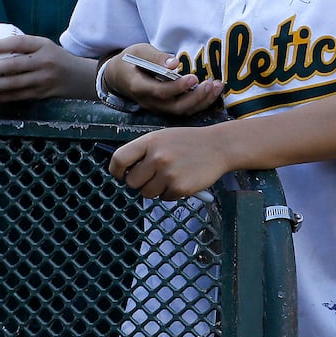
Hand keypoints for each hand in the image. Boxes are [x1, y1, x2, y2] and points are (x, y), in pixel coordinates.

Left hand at [0, 29, 82, 103]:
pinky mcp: (40, 93)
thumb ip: (24, 45)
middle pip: (14, 65)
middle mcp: (44, 62)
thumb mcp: (44, 45)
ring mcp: (43, 79)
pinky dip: (1, 96)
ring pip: (14, 83)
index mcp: (43, 46)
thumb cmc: (54, 57)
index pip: (20, 43)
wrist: (77, 77)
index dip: (1, 45)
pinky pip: (17, 96)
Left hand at [108, 126, 226, 199]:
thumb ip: (144, 152)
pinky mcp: (180, 187)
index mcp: (150, 141)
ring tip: (171, 175)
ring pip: (147, 193)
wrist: (219, 146)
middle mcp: (157, 157)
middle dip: (139, 182)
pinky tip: (183, 179)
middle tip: (153, 176)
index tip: (120, 174)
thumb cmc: (189, 142)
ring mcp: (168, 173)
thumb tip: (124, 173)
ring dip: (156, 189)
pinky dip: (171, 193)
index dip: (116, 170)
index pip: (119, 159)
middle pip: (131, 182)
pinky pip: (165, 198)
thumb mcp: (164, 138)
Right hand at [112, 43, 222, 116]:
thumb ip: (156, 57)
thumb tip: (175, 63)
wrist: (119, 76)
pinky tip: (213, 92)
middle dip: (195, 98)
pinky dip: (200, 103)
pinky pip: (184, 110)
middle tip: (210, 84)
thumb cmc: (130, 60)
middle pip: (174, 107)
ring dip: (201, 101)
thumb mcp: (139, 52)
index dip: (178, 87)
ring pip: (181, 111)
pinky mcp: (165, 107)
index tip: (193, 77)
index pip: (160, 92)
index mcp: (138, 86)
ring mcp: (157, 107)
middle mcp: (148, 102)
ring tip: (217, 87)